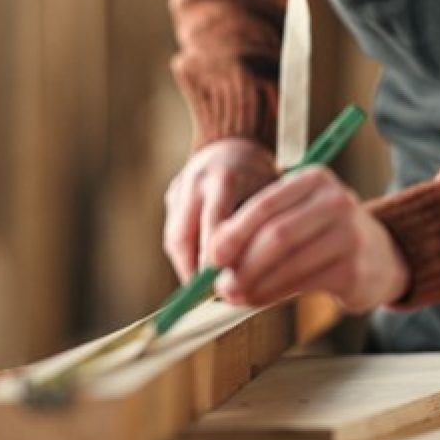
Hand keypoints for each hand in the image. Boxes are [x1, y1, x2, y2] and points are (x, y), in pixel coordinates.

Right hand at [163, 137, 277, 281]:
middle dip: (194, 271)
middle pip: (183, 237)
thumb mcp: (268, 196)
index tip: (224, 287)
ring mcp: (179, 186)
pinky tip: (201, 269)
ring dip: (187, 267)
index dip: (215, 262)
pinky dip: (185, 254)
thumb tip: (248, 277)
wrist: (234, 143)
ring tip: (204, 290)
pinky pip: (174, 232)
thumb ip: (257, 230)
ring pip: (174, 238)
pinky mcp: (171, 194)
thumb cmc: (261, 176)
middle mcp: (195, 179)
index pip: (213, 228)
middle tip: (210, 297)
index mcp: (224, 177)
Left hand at [207, 166, 408, 313]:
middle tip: (219, 284)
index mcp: (314, 179)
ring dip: (254, 284)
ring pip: (288, 262)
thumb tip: (215, 255)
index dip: (235, 231)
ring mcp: (348, 235)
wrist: (380, 255)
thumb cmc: (323, 233)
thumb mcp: (298, 214)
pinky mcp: (354, 269)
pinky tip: (258, 299)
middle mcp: (335, 201)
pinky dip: (273, 294)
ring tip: (234, 294)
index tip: (212, 256)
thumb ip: (261, 226)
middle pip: (277, 234)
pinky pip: (302, 284)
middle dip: (243, 262)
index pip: (266, 203)